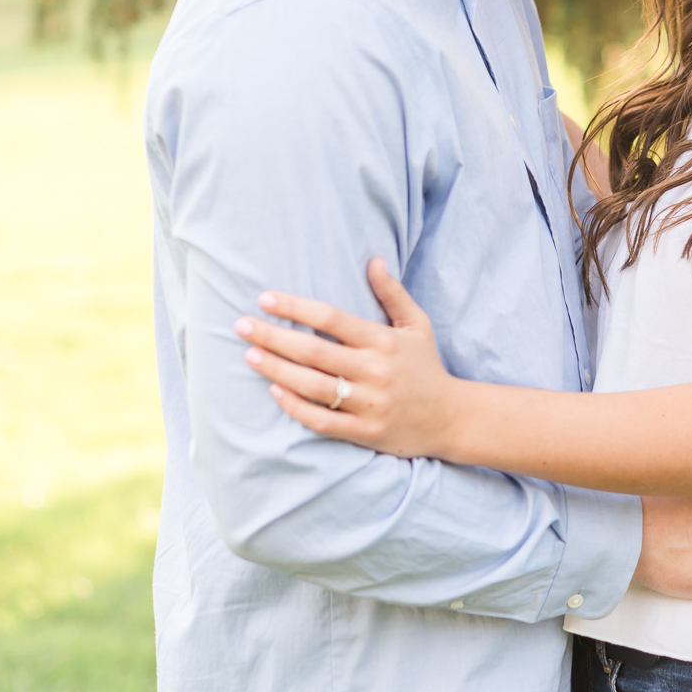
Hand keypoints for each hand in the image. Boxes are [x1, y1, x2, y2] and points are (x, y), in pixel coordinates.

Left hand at [237, 258, 455, 457]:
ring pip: (312, 387)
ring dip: (277, 370)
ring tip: (250, 355)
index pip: (331, 319)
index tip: (265, 298)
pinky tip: (275, 392)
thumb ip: (393, 294)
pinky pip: (322, 421)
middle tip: (241, 325)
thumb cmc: (426, 367)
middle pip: (313, 352)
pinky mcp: (364, 431)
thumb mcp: (417, 325)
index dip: (295, 307)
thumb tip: (373, 260)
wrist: (450, 418)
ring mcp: (369, 404)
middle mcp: (374, 372)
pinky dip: (296, 408)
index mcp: (384, 342)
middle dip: (273, 337)